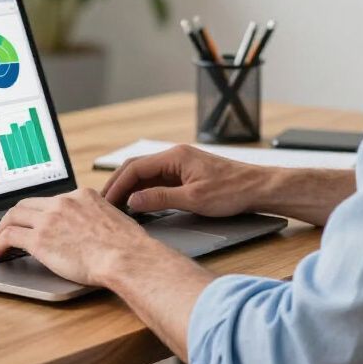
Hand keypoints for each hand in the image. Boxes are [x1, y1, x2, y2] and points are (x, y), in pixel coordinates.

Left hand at [0, 187, 154, 285]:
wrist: (125, 257)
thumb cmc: (127, 247)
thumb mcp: (114, 220)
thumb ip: (99, 219)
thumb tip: (96, 231)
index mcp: (82, 195)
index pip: (52, 199)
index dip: (40, 212)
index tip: (36, 221)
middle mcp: (63, 202)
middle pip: (28, 203)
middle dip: (15, 216)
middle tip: (9, 228)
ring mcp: (50, 218)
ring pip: (14, 215)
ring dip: (2, 228)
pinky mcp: (40, 239)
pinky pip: (10, 236)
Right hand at [102, 143, 265, 216]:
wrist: (258, 188)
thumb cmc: (232, 190)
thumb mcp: (194, 199)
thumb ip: (161, 199)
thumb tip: (134, 201)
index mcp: (175, 156)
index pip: (135, 167)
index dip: (117, 185)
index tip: (106, 202)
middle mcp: (175, 157)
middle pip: (137, 168)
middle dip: (118, 185)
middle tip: (104, 204)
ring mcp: (180, 165)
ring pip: (146, 175)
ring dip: (130, 189)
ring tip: (117, 207)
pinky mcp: (186, 175)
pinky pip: (158, 181)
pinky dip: (145, 192)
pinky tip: (139, 205)